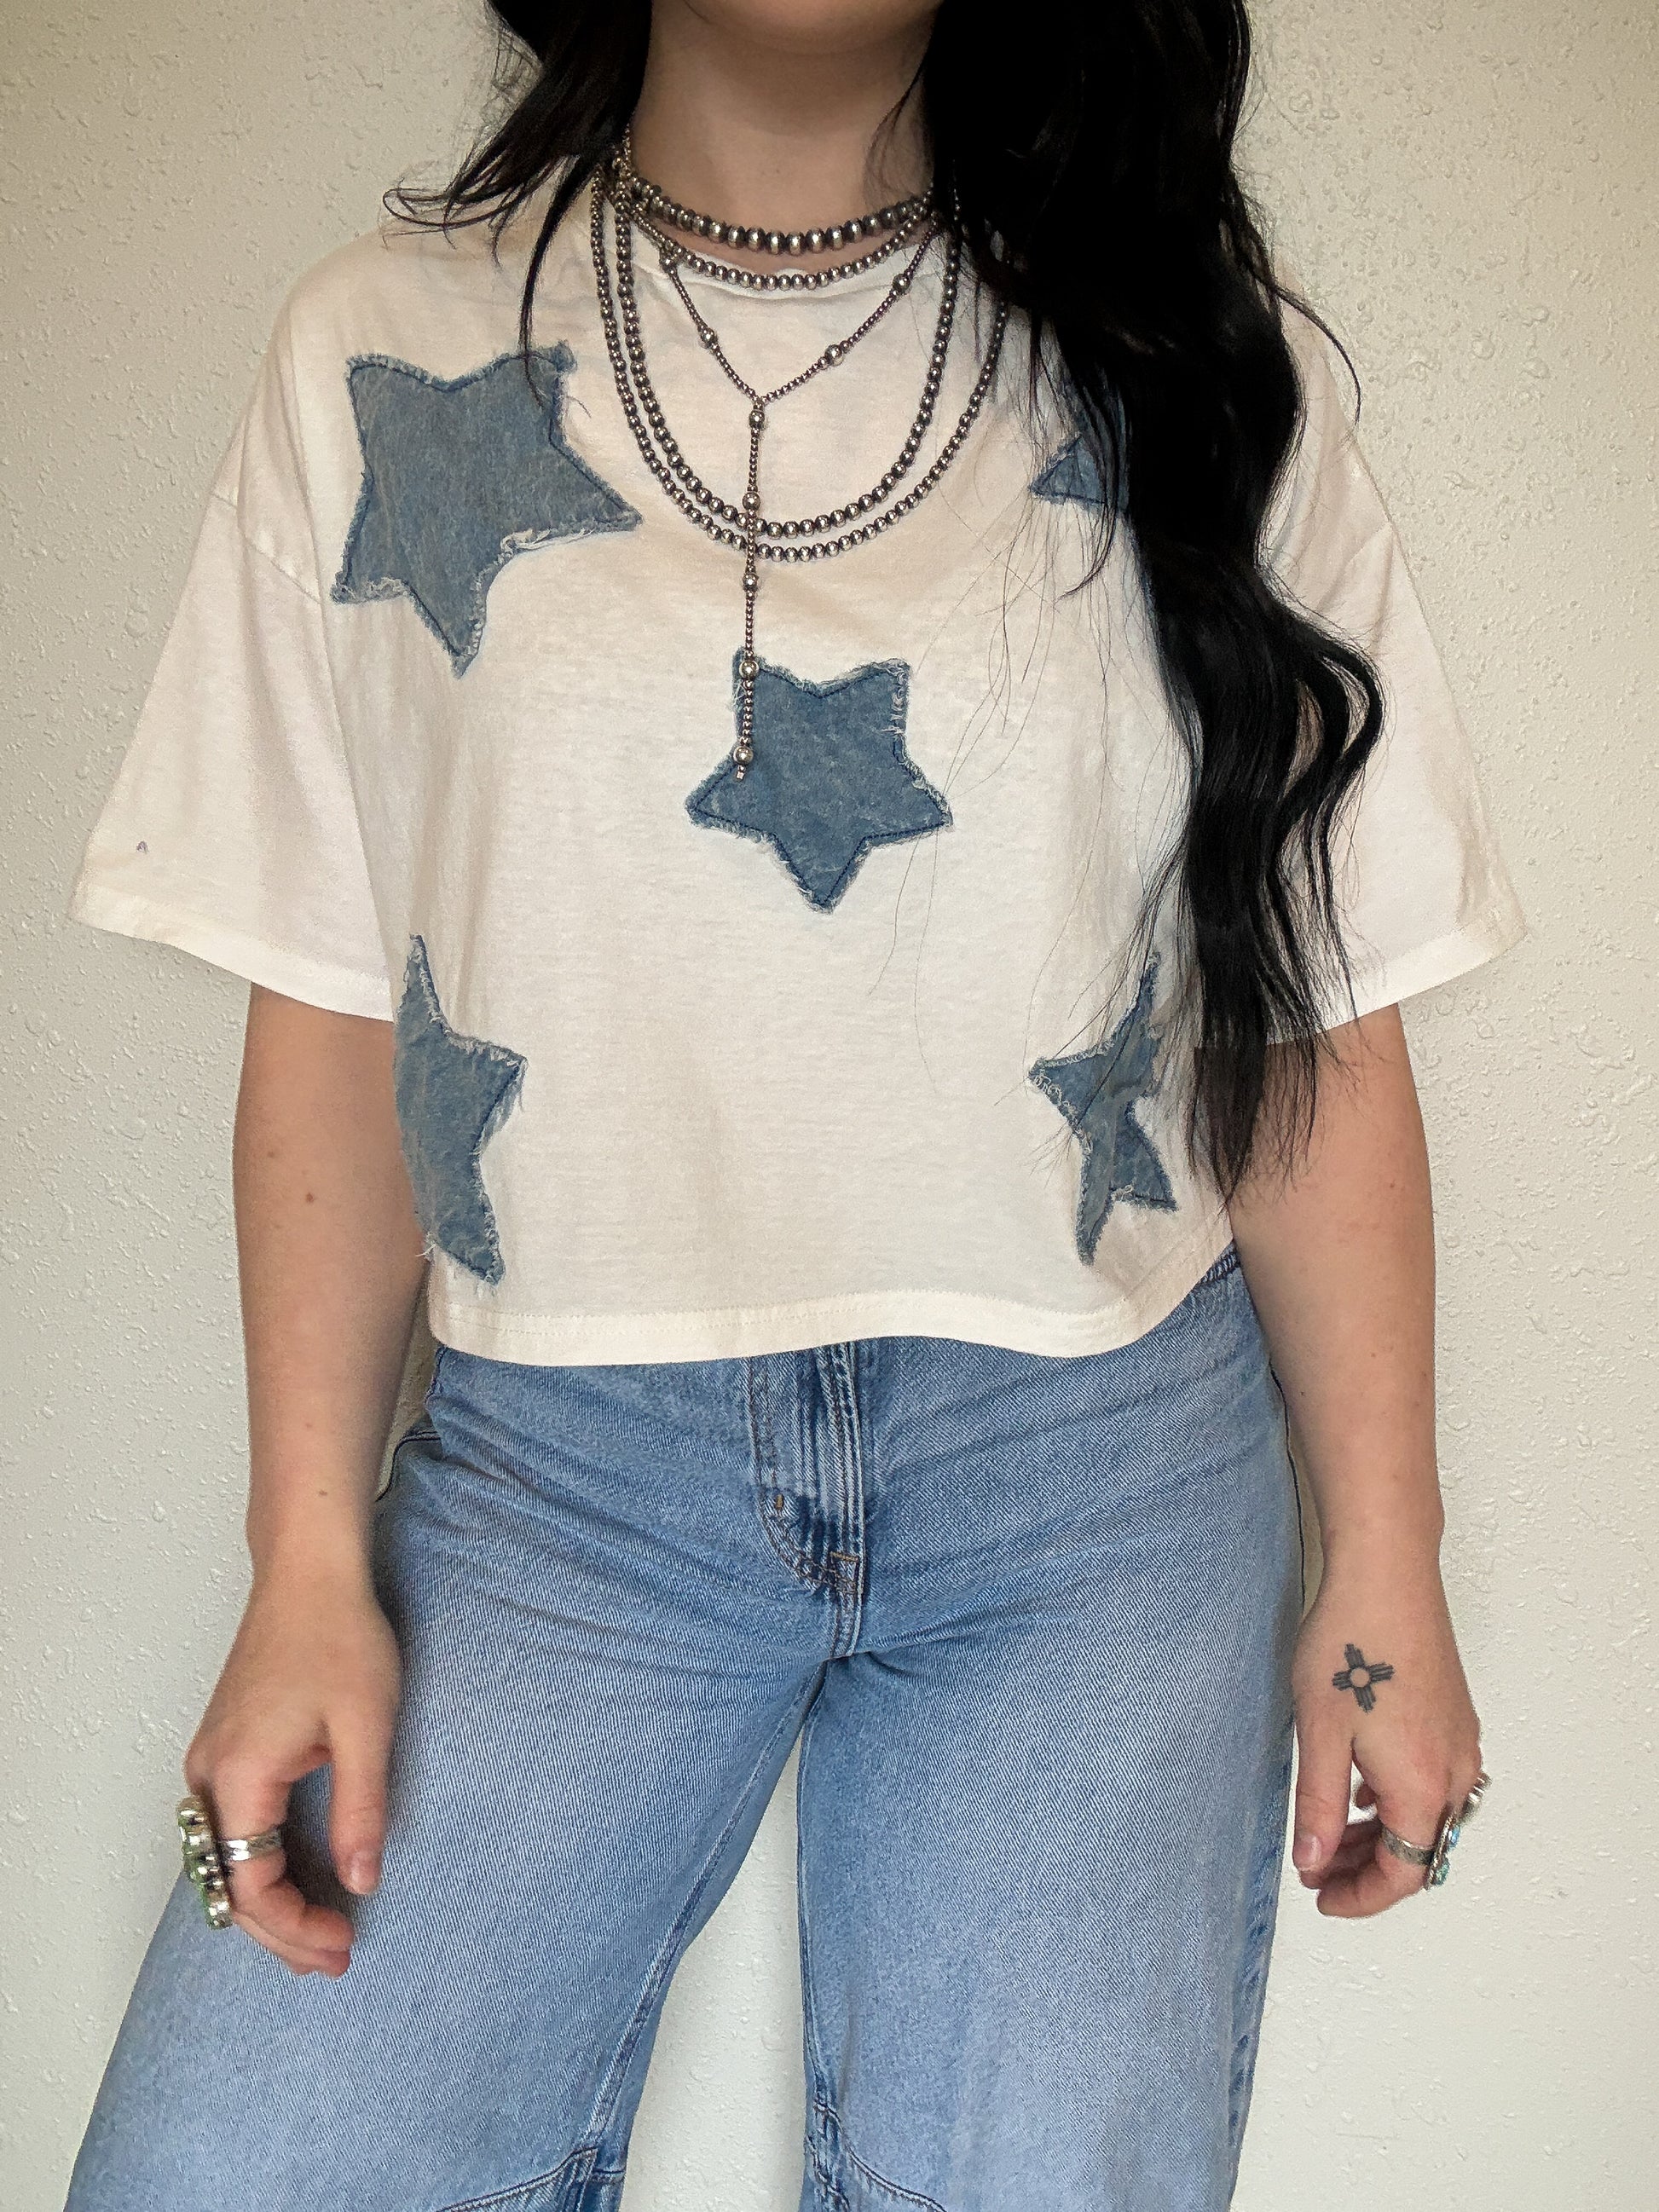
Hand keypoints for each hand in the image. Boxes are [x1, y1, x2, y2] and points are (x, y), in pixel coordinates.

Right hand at [182, 1553, 400, 1974]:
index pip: (251, 1884)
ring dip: (265, 1903)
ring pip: (221, 1860)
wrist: (308, 1573)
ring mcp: (210, 1759)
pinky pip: (227, 1829)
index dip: (296, 1926)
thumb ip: (362, 1809)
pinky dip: (255, 1866)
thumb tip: (361, 1881)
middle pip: (225, 1884)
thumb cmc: (340, 1635)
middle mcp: (209, 1774)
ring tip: (317, 1935)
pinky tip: (294, 1879)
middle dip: (280, 1931)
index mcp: (240, 1775)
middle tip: (334, 1958)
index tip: (344, 1941)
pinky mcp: (224, 1746)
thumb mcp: (366, 1727)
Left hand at [1289, 1545, 1483, 1916]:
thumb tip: (1316, 1860)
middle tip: (1318, 1867)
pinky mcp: (1455, 1716)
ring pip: (1430, 1816)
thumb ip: (1320, 1805)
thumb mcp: (1320, 1734)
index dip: (1361, 1897)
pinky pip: (1436, 1782)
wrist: (1386, 1575)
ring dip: (1385, 1835)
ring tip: (1333, 1830)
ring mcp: (1460, 1741)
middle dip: (1370, 1869)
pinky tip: (1362, 1784)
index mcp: (1422, 1787)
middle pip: (1420, 1850)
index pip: (1402, 1874)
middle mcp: (1454, 1771)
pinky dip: (1400, 1800)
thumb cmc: (1350, 1646)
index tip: (1322, 1897)